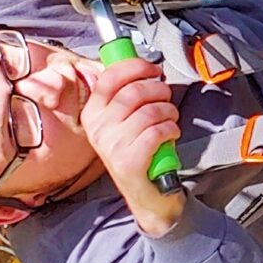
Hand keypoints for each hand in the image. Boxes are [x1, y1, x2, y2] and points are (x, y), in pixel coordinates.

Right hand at [82, 55, 184, 234]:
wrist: (147, 195)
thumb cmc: (137, 153)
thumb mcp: (123, 122)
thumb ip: (125, 95)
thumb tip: (141, 68)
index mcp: (92, 114)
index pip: (110, 77)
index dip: (135, 67)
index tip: (152, 69)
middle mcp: (98, 130)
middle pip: (133, 92)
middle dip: (158, 90)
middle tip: (166, 97)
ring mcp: (112, 147)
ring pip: (149, 111)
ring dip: (168, 111)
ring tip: (170, 119)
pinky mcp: (129, 162)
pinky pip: (156, 131)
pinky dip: (170, 129)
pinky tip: (170, 134)